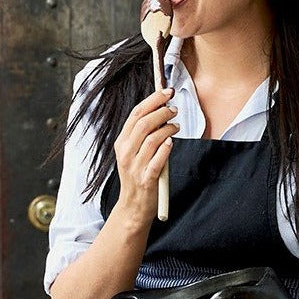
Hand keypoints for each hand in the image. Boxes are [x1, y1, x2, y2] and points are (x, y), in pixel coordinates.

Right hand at [111, 87, 177, 221]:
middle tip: (174, 109)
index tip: (167, 92)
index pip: (136, 114)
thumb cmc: (138, 175)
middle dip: (162, 111)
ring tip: (176, 126)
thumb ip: (143, 135)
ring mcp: (135, 167)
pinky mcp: (146, 180)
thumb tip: (161, 112)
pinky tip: (171, 142)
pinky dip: (165, 148)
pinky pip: (157, 160)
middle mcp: (126, 153)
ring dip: (167, 128)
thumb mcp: (134, 153)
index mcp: (122, 143)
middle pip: (144, 123)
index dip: (153, 100)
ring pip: (152, 139)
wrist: (133, 206)